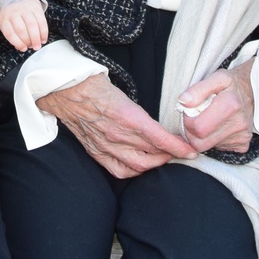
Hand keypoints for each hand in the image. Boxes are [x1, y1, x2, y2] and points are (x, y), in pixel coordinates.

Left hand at [0, 0, 48, 51]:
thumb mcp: (7, 24)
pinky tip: (43, 39)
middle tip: (32, 47)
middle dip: (28, 41)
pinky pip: (41, 21)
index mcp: (4, 19)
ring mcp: (25, 9)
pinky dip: (43, 32)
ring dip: (36, 38)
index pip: (10, 33)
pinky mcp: (36, 8)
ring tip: (38, 45)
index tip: (23, 49)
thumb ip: (12, 36)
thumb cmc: (12, 16)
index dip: (17, 43)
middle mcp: (14, 12)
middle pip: (21, 30)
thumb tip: (21, 48)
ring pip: (32, 25)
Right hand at [37, 73, 195, 178]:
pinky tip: (141, 167)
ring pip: (138, 166)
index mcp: (127, 116)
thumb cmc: (96, 86)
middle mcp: (118, 134)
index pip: (160, 139)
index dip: (178, 147)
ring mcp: (106, 146)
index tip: (191, 151)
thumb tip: (158, 127)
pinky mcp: (96, 152)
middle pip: (152, 155)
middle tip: (179, 152)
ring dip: (155, 164)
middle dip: (170, 156)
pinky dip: (134, 171)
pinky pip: (119, 170)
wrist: (67, 90)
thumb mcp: (125, 95)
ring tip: (163, 159)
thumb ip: (141, 114)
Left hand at [176, 61, 254, 155]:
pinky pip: (218, 149)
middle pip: (200, 143)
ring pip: (207, 147)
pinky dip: (212, 140)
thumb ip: (198, 89)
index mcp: (231, 105)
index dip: (188, 121)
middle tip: (196, 118)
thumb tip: (183, 102)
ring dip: (201, 136)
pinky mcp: (242, 145)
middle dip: (191, 132)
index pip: (198, 128)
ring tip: (207, 121)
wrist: (254, 92)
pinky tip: (217, 127)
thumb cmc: (232, 85)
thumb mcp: (217, 77)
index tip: (191, 112)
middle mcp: (238, 124)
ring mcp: (241, 137)